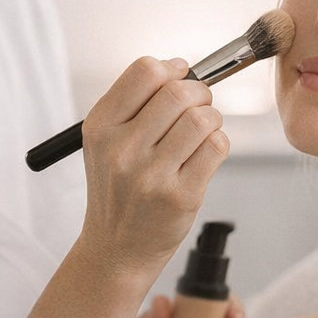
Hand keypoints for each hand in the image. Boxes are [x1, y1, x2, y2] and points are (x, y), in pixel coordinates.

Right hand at [79, 58, 229, 280]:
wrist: (116, 249)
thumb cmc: (118, 190)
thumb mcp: (105, 142)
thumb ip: (135, 102)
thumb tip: (181, 67)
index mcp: (100, 127)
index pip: (145, 71)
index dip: (171, 70)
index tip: (179, 79)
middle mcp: (121, 149)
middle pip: (178, 92)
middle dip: (199, 93)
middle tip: (197, 105)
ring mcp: (151, 175)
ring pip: (202, 118)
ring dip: (211, 119)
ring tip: (201, 132)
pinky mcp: (180, 196)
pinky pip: (216, 147)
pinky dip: (217, 143)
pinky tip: (203, 154)